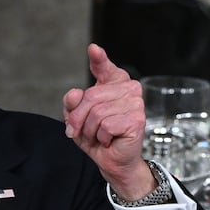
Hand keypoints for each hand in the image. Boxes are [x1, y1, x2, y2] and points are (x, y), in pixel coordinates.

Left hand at [62, 43, 154, 199]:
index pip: (104, 67)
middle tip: (81, 131)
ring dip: (90, 130)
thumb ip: (72, 103)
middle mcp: (128, 89)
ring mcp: (135, 103)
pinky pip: (106, 126)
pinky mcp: (137, 120)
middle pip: (90, 97)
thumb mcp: (76, 117)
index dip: (98, 59)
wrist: (110, 160)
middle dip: (79, 118)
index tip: (93, 49)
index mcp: (114, 84)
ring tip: (98, 136)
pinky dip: (101, 137)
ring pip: (97, 113)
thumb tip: (75, 93)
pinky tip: (110, 140)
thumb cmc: (96, 136)